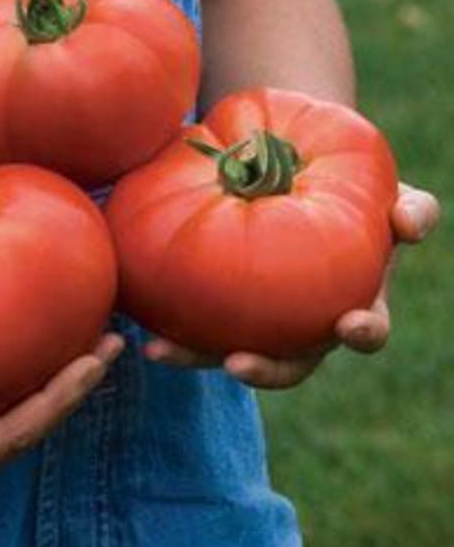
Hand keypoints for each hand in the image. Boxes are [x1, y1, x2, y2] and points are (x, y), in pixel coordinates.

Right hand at [0, 333, 122, 507]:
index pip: (17, 434)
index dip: (60, 398)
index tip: (96, 361)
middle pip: (29, 429)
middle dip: (73, 390)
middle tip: (111, 345)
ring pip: (18, 419)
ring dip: (56, 385)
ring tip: (90, 347)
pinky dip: (25, 381)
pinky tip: (37, 353)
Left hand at [145, 183, 439, 388]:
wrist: (299, 177)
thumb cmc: (351, 192)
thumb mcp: (387, 194)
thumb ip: (408, 208)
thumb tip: (410, 222)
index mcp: (352, 301)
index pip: (365, 329)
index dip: (361, 334)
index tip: (347, 325)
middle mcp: (305, 322)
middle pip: (289, 362)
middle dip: (264, 370)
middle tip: (236, 364)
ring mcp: (259, 319)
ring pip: (226, 349)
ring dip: (194, 354)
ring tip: (158, 349)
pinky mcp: (218, 306)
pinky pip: (191, 318)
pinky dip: (166, 321)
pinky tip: (135, 317)